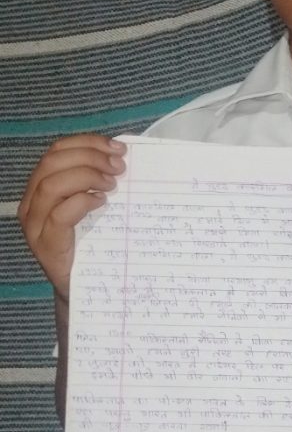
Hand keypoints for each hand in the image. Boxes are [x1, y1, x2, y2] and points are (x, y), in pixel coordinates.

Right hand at [18, 134, 125, 300]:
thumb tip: (120, 155)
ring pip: (51, 185)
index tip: (117, 147)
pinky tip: (102, 201)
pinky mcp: (46, 246)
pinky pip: (59, 215)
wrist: (82, 288)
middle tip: (119, 166)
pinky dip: (82, 201)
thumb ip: (95, 180)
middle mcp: (30, 204)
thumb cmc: (90, 242)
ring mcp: (35, 226)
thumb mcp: (92, 205)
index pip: (56, 151)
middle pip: (52, 163)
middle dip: (89, 157)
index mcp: (40, 187)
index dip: (87, 143)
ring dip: (87, 176)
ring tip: (112, 184)